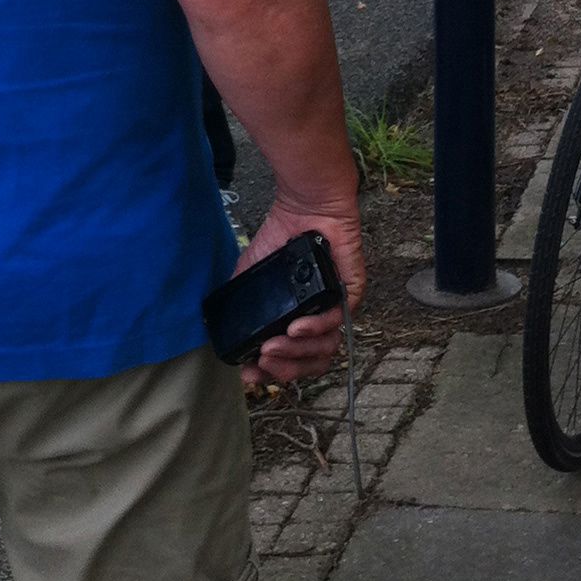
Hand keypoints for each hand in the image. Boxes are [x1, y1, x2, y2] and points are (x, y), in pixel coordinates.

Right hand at [232, 199, 366, 391]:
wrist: (302, 205)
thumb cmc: (280, 235)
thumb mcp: (251, 276)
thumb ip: (244, 304)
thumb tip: (229, 336)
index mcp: (298, 319)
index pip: (293, 359)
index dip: (274, 373)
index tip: (251, 374)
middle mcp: (319, 318)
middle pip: (311, 362)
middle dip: (285, 368)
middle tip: (263, 360)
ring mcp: (335, 306)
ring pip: (326, 348)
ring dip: (298, 352)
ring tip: (274, 344)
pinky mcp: (351, 291)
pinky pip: (339, 320)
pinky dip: (317, 328)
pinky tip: (296, 326)